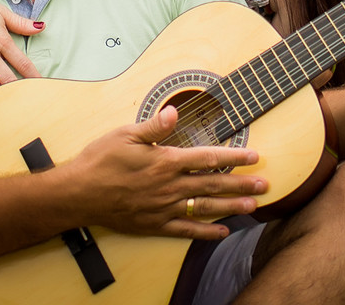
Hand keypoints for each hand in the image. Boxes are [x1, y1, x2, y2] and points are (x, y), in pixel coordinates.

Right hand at [0, 0, 43, 98]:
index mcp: (1, 39)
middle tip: (27, 101)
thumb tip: (42, 28)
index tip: (41, 87)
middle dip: (19, 91)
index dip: (34, 77)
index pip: (23, 64)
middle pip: (8, 78)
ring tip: (8, 104)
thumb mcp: (1, 11)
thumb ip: (21, 23)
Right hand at [66, 106, 265, 240]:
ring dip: (231, 206)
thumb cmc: (100, 161)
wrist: (77, 194)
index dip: (233, 156)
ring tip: (253, 206)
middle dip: (242, 184)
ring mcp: (163, 208)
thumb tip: (174, 111)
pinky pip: (185, 230)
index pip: (207, 158)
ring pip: (205, 207)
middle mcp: (169, 187)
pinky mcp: (154, 225)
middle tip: (266, 185)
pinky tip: (222, 232)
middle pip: (213, 184)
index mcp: (165, 162)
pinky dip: (205, 232)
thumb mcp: (125, 135)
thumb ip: (153, 126)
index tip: (254, 156)